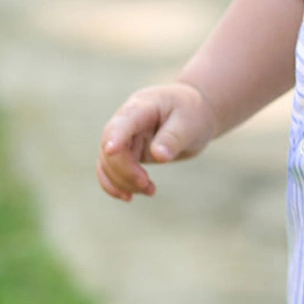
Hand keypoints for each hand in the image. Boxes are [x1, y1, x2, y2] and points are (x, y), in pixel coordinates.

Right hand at [96, 82, 216, 201]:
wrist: (195, 113)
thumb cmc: (193, 113)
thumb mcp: (189, 123)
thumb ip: (173, 138)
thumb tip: (159, 156)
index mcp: (142, 107)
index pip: (122, 123)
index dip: (115, 137)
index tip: (112, 151)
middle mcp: (127, 121)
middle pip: (110, 148)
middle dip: (124, 171)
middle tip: (148, 185)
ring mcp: (125, 137)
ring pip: (108, 162)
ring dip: (122, 182)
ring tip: (150, 191)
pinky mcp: (128, 151)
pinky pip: (111, 169)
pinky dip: (116, 184)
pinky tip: (128, 197)